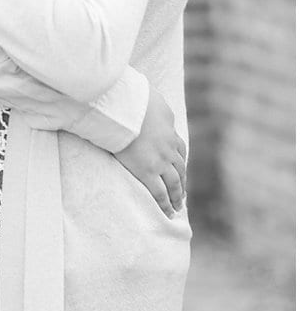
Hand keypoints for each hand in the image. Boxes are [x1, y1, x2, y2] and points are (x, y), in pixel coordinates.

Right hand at [114, 87, 186, 217]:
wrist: (127, 108)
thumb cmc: (135, 100)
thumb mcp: (153, 99)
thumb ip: (157, 106)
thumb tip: (156, 103)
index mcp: (169, 132)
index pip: (180, 150)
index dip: (180, 161)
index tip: (180, 169)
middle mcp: (168, 149)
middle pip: (180, 170)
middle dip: (182, 183)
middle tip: (183, 195)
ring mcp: (159, 161)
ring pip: (174, 184)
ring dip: (178, 196)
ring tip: (178, 206)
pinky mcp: (146, 171)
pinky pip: (158, 192)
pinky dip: (165, 203)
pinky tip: (167, 212)